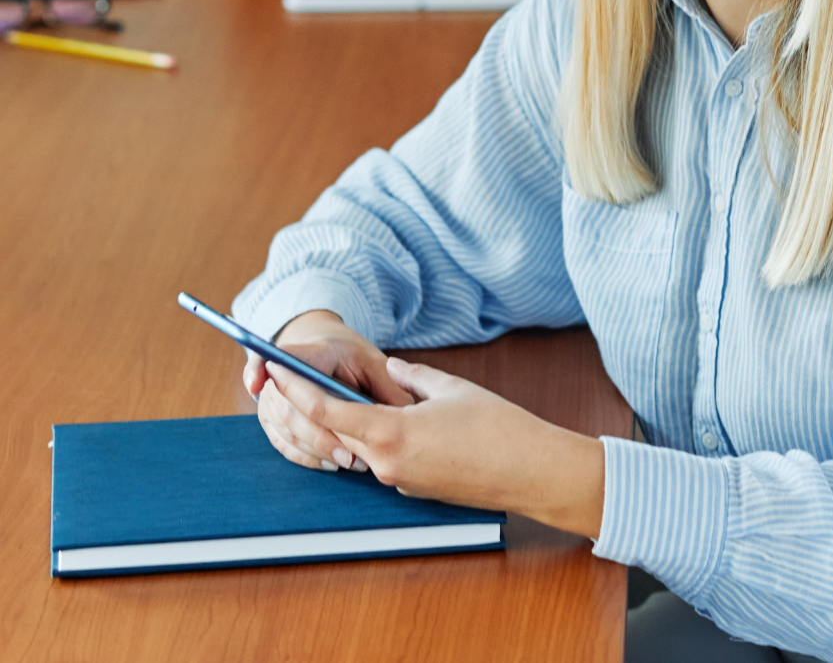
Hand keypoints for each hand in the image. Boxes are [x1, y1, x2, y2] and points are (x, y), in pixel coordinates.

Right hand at [244, 309, 413, 472]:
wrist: (320, 348)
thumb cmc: (348, 356)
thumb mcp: (372, 361)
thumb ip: (387, 384)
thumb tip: (412, 414)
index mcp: (311, 353)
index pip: (285, 359)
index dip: (263, 368)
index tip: (257, 380)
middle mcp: (281, 375)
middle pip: (291, 408)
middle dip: (321, 437)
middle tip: (353, 457)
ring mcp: (270, 398)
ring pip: (286, 430)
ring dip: (317, 451)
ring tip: (352, 463)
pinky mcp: (269, 418)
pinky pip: (282, 443)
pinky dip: (306, 457)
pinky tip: (332, 464)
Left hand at [265, 353, 605, 538]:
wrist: (529, 470)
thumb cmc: (497, 426)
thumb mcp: (450, 387)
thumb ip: (411, 376)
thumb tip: (391, 368)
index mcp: (390, 433)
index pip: (327, 412)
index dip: (297, 389)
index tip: (277, 370)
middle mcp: (386, 463)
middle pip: (340, 432)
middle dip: (325, 405)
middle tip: (315, 375)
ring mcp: (400, 481)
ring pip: (365, 446)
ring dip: (361, 422)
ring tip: (370, 394)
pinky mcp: (415, 489)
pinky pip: (388, 459)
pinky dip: (386, 438)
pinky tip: (409, 422)